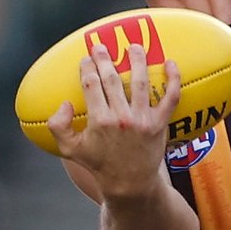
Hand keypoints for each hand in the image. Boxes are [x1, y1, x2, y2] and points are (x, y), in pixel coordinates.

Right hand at [47, 43, 180, 197]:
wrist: (129, 183)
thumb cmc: (99, 164)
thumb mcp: (70, 149)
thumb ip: (57, 126)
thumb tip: (65, 103)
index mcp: (98, 120)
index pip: (91, 84)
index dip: (88, 67)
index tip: (86, 59)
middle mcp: (121, 118)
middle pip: (111, 79)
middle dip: (105, 58)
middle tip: (101, 46)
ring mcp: (142, 120)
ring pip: (140, 82)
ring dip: (137, 60)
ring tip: (134, 46)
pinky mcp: (160, 124)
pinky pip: (170, 98)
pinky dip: (173, 80)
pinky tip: (171, 63)